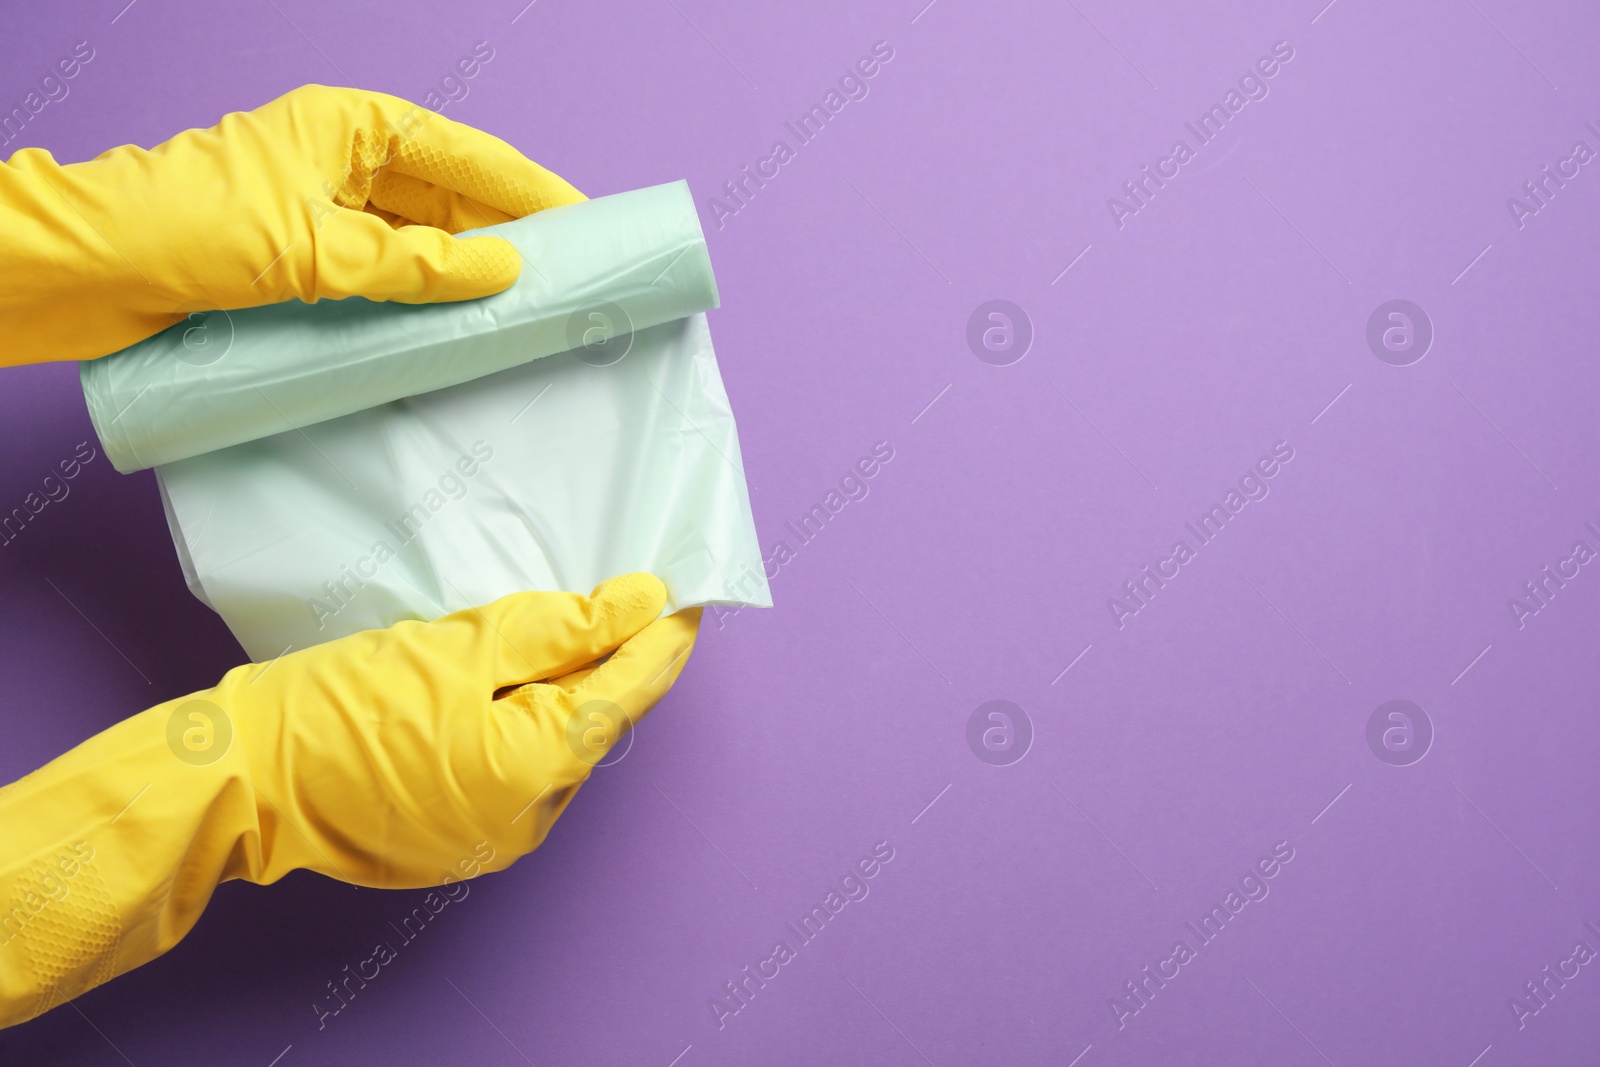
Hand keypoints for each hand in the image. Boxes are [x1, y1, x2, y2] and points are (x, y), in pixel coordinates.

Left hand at [0, 84, 583, 364]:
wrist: (84, 272)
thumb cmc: (186, 229)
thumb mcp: (314, 247)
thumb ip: (415, 264)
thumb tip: (506, 272)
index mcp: (352, 125)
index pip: (468, 156)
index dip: (533, 190)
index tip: (591, 222)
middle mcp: (346, 162)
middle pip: (454, 199)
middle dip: (514, 237)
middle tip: (575, 281)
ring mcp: (327, 213)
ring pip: (425, 244)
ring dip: (472, 276)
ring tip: (532, 311)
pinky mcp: (307, 263)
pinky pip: (391, 280)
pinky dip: (428, 303)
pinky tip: (464, 330)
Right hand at [0, 574, 697, 1026]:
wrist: (242, 777)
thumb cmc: (344, 705)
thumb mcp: (462, 646)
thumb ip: (564, 628)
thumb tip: (643, 604)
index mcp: (541, 768)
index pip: (632, 690)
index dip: (664, 637)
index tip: (686, 591)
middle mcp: (533, 817)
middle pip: (597, 722)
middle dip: (615, 662)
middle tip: (625, 598)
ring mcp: (494, 838)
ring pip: (556, 748)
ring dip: (564, 694)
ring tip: (563, 632)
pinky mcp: (459, 840)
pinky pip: (515, 772)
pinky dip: (521, 725)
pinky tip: (505, 686)